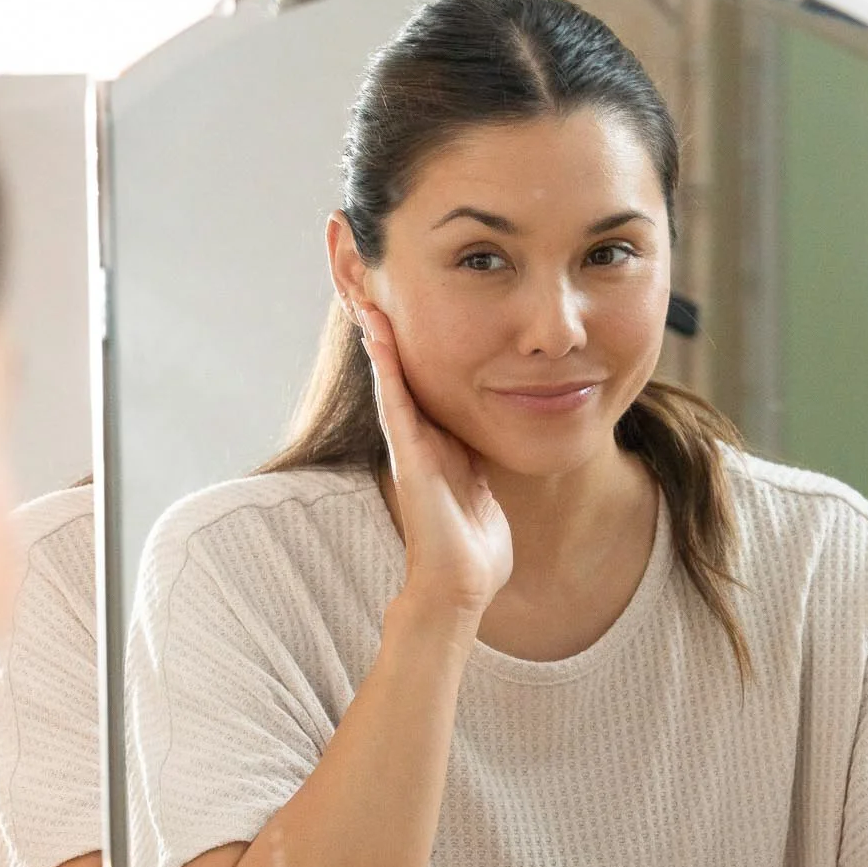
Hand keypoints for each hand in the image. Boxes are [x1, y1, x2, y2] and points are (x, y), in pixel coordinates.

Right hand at [359, 304, 512, 616]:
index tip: (404, 300)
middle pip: (399, 370)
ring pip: (390, 378)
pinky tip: (378, 335)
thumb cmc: (474, 544)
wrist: (461, 585)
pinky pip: (395, 403)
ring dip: (377, 337)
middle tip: (368, 282)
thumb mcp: (482, 484)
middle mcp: (418, 438)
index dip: (411, 341)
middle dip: (385, 329)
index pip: (421, 379)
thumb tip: (502, 435)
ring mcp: (409, 447)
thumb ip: (479, 457)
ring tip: (365, 294)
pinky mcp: (409, 458)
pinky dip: (386, 368)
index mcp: (438, 441)